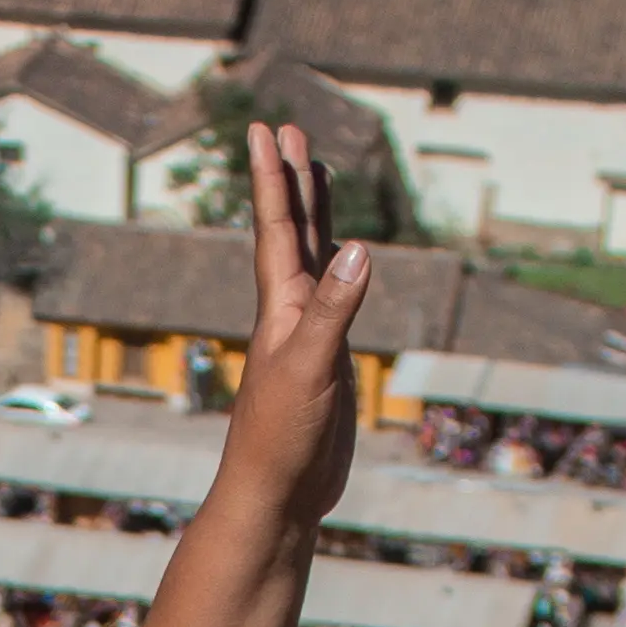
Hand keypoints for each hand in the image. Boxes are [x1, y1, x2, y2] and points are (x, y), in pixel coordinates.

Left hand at [216, 121, 371, 560]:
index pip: (278, 229)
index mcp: (281, 308)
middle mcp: (291, 313)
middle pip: (293, 232)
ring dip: (314, 216)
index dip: (273, 178)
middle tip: (288, 131)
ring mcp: (308, 336)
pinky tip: (344, 259)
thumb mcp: (311, 370)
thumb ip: (334, 311)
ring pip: (314, 260)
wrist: (277, 496)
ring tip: (316, 173)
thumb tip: (358, 250)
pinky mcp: (327, 361)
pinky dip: (340, 269)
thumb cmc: (282, 439)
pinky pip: (335, 298)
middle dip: (292, 181)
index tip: (267, 130)